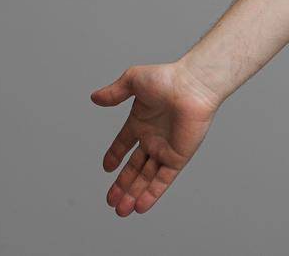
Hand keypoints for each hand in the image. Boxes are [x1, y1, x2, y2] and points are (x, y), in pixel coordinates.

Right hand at [90, 60, 221, 215]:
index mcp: (142, 122)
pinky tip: (140, 206)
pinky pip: (163, 179)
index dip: (115, 155)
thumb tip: (94, 98)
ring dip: (134, 194)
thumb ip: (114, 92)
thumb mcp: (134, 80)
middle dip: (122, 185)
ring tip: (121, 210)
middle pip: (135, 167)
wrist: (193, 85)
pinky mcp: (178, 157)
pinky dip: (152, 193)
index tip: (106, 167)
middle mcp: (153, 138)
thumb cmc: (168, 78)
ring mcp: (166, 148)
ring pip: (147, 177)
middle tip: (111, 201)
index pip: (124, 143)